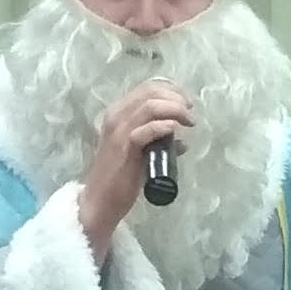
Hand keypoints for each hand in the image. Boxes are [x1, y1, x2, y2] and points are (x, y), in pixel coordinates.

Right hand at [77, 79, 197, 253]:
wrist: (100, 200)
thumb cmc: (120, 178)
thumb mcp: (141, 154)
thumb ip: (158, 143)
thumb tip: (183, 142)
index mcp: (118, 113)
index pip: (147, 88)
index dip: (172, 91)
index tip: (187, 104)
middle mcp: (116, 116)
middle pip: (151, 92)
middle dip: (176, 98)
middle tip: (190, 113)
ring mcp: (119, 131)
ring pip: (150, 106)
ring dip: (175, 110)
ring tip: (188, 121)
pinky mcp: (124, 147)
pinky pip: (146, 129)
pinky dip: (163, 126)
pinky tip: (174, 130)